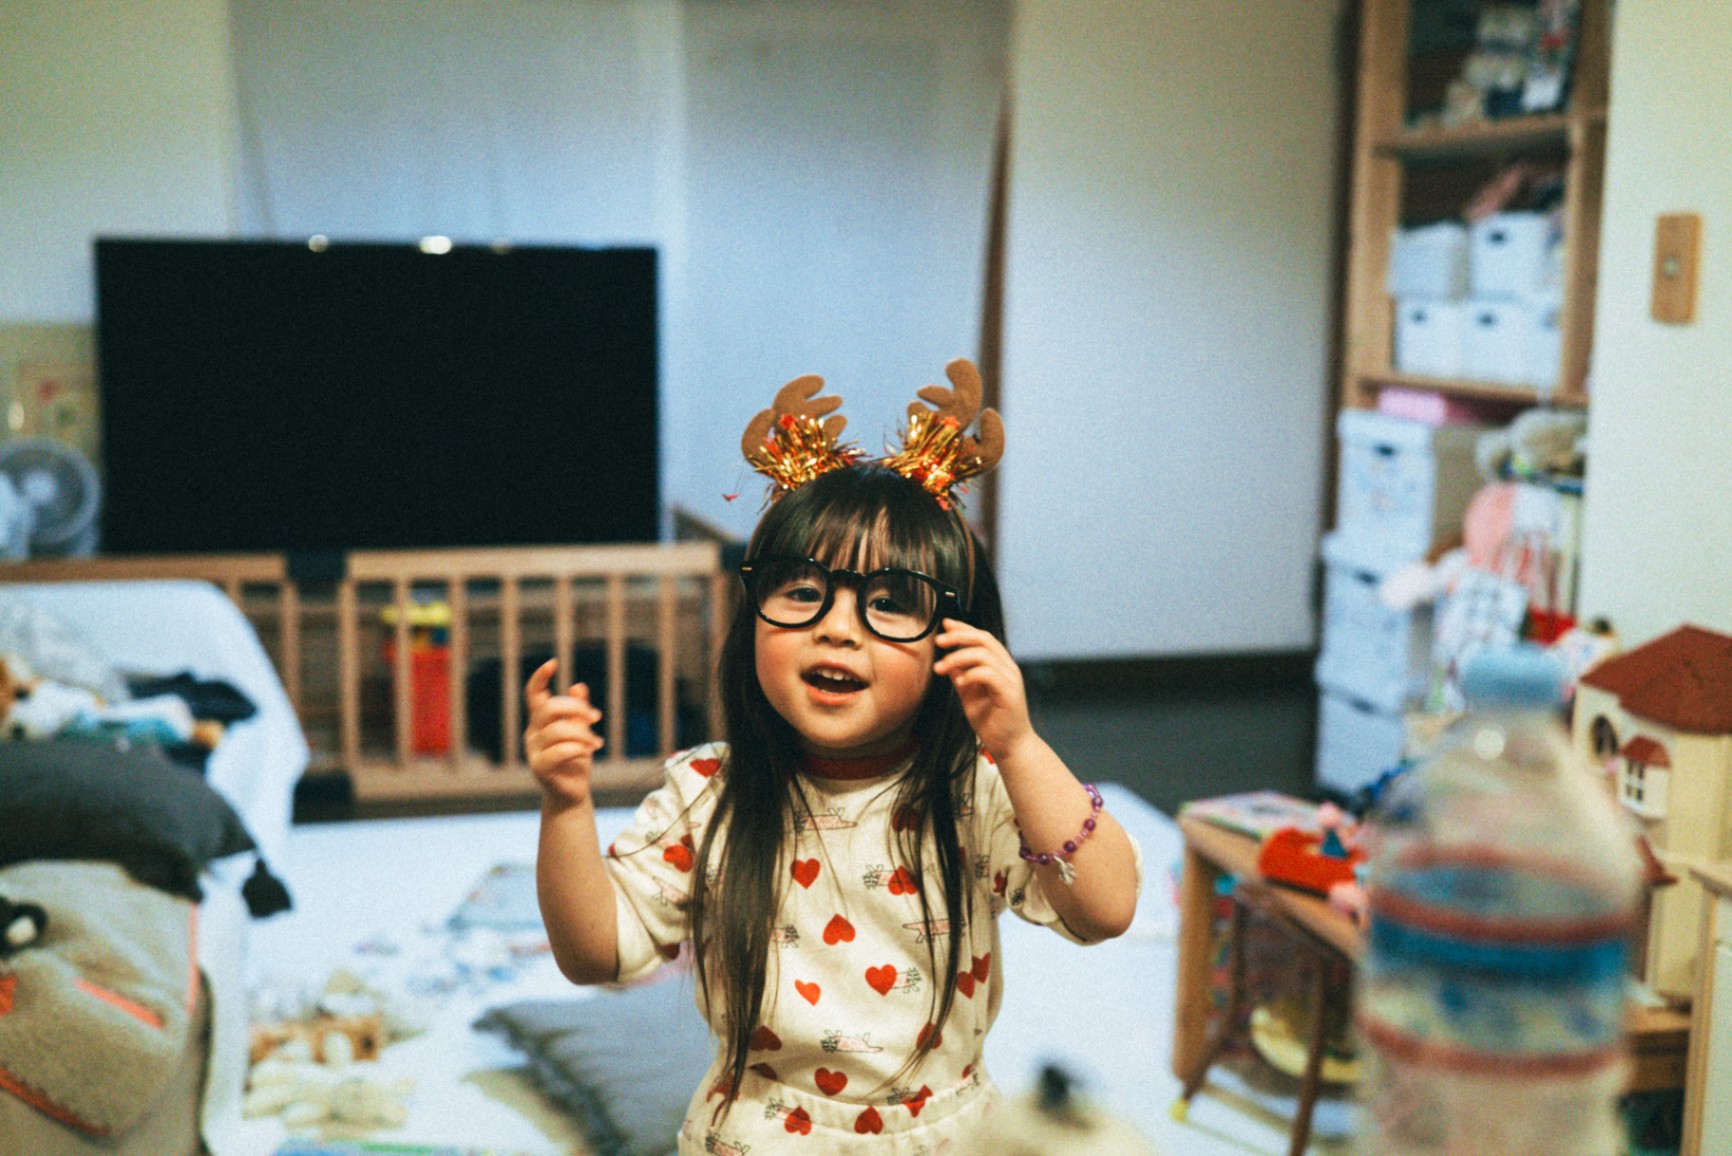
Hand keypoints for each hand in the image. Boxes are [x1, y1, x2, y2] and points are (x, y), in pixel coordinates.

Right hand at [524, 658, 604, 805]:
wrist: (573, 793)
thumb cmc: (576, 760)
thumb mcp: (582, 731)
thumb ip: (579, 711)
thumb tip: (578, 685)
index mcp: (540, 721)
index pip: (533, 695)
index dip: (540, 677)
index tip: (553, 663)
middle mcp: (532, 733)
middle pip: (548, 708)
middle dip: (575, 708)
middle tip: (595, 716)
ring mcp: (533, 751)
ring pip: (558, 730)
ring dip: (583, 733)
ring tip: (596, 742)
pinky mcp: (539, 768)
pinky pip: (561, 751)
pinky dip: (580, 748)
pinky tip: (592, 750)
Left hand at [932, 618, 1035, 761]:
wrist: (1010, 746)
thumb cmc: (993, 722)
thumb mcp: (970, 695)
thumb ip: (962, 677)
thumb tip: (948, 662)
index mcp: (999, 666)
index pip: (982, 638)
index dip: (964, 628)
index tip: (945, 625)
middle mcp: (1007, 668)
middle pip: (984, 639)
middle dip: (959, 636)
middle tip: (939, 640)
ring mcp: (1010, 679)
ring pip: (984, 654)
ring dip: (958, 657)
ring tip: (941, 668)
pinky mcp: (1009, 692)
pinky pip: (988, 673)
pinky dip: (970, 674)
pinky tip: (959, 681)